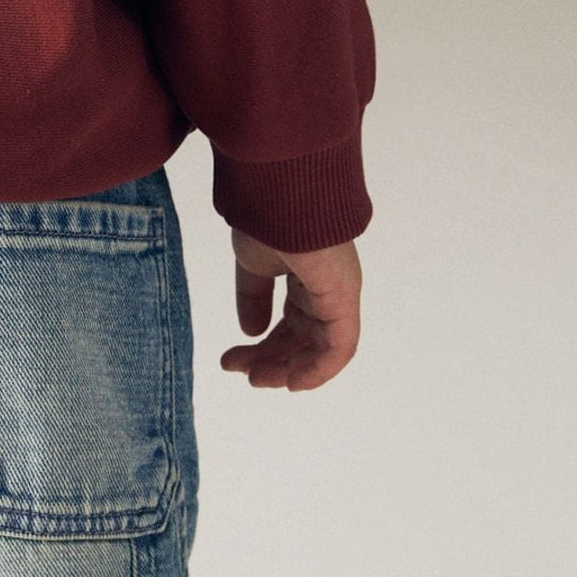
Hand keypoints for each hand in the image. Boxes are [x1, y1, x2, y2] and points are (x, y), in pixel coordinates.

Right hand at [220, 228, 361, 390]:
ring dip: (287, 368)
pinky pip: (340, 347)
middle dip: (270, 360)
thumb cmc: (266, 217)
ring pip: (319, 349)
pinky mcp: (344, 299)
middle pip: (302, 340)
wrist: (277, 194)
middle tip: (238, 371)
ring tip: (254, 378)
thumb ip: (254, 298)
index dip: (264, 347)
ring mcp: (338, 295)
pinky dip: (319, 370)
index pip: (291, 324)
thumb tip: (251, 331)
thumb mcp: (254, 265)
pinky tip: (292, 382)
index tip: (233, 358)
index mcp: (308, 279)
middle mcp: (327, 290)